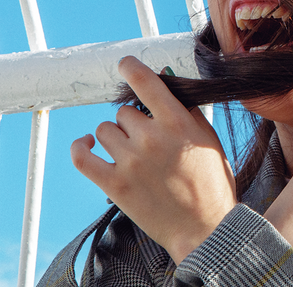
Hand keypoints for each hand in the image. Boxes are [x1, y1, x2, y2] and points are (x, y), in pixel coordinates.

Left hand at [71, 56, 236, 262]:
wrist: (205, 228)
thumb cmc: (211, 183)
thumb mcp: (208, 139)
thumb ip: (187, 109)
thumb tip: (165, 82)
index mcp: (177, 123)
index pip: (145, 82)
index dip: (131, 67)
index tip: (125, 63)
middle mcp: (151, 138)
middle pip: (123, 112)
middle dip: (134, 124)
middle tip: (150, 144)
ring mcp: (130, 162)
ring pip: (104, 130)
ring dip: (115, 138)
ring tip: (133, 156)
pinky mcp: (113, 185)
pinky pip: (81, 155)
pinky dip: (81, 146)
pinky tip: (88, 144)